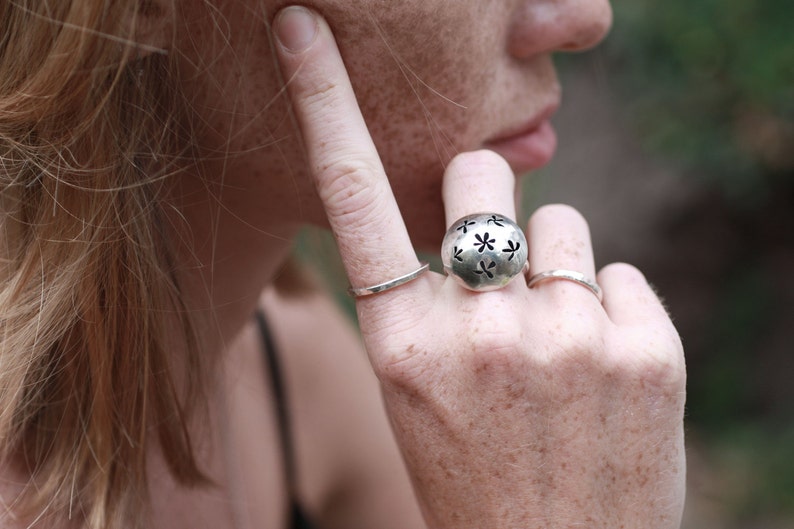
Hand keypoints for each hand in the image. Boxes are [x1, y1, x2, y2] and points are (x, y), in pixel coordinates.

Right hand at [273, 7, 685, 528]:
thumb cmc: (476, 476)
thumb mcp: (418, 393)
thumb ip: (429, 302)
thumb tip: (472, 216)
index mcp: (400, 342)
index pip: (349, 195)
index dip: (321, 102)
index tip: (301, 29)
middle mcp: (476, 326)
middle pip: (480, 172)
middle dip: (485, 195)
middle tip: (494, 256)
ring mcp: (565, 335)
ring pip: (561, 224)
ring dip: (555, 269)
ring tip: (554, 348)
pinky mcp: (645, 348)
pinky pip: (623, 274)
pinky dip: (613, 312)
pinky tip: (601, 375)